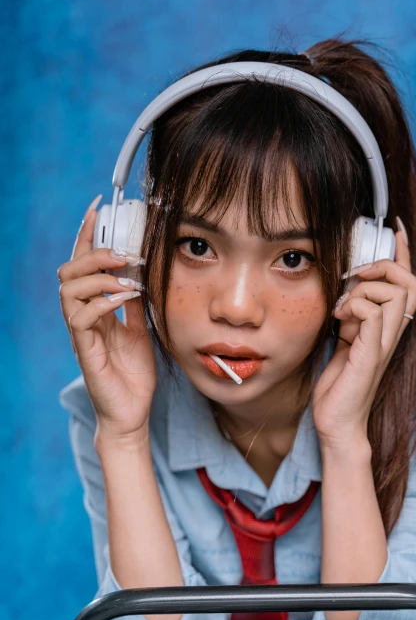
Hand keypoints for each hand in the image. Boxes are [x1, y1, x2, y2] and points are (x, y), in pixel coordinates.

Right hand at [58, 195, 156, 438]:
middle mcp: (82, 315)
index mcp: (94, 306)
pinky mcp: (85, 349)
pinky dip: (102, 301)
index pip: (83, 262)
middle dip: (94, 252)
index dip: (87, 233)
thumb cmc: (133, 373)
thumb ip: (137, 302)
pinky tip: (125, 299)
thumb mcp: (142, 328)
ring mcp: (80, 332)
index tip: (99, 206)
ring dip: (98, 276)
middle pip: (69, 270)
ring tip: (126, 277)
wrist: (131, 412)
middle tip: (123, 252)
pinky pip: (81, 316)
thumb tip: (142, 272)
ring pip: (68, 288)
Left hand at [312, 217, 415, 445]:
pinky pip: (372, 313)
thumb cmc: (339, 385)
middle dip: (381, 267)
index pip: (408, 283)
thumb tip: (346, 291)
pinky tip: (338, 321)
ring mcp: (383, 345)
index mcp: (387, 328)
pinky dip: (353, 307)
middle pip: (410, 282)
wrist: (337, 424)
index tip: (393, 229)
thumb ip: (352, 317)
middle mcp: (392, 334)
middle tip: (352, 277)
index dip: (403, 254)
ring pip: (394, 294)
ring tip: (340, 309)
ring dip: (362, 290)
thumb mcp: (345, 341)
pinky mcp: (370, 356)